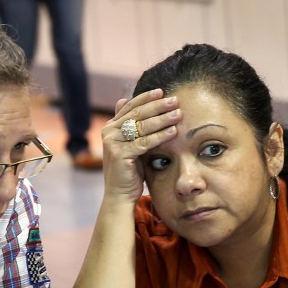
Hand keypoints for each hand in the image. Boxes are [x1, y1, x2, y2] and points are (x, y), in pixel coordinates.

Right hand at [101, 89, 181, 204]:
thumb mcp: (130, 146)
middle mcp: (109, 132)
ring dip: (162, 119)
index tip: (162, 92)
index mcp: (110, 127)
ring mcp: (113, 143)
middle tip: (175, 100)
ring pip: (142, 126)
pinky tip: (173, 131)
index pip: (130, 106)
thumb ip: (130, 127)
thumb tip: (123, 99)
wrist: (120, 195)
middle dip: (158, 106)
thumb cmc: (129, 171)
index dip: (146, 98)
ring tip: (178, 114)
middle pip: (137, 114)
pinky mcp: (121, 155)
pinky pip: (145, 142)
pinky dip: (160, 136)